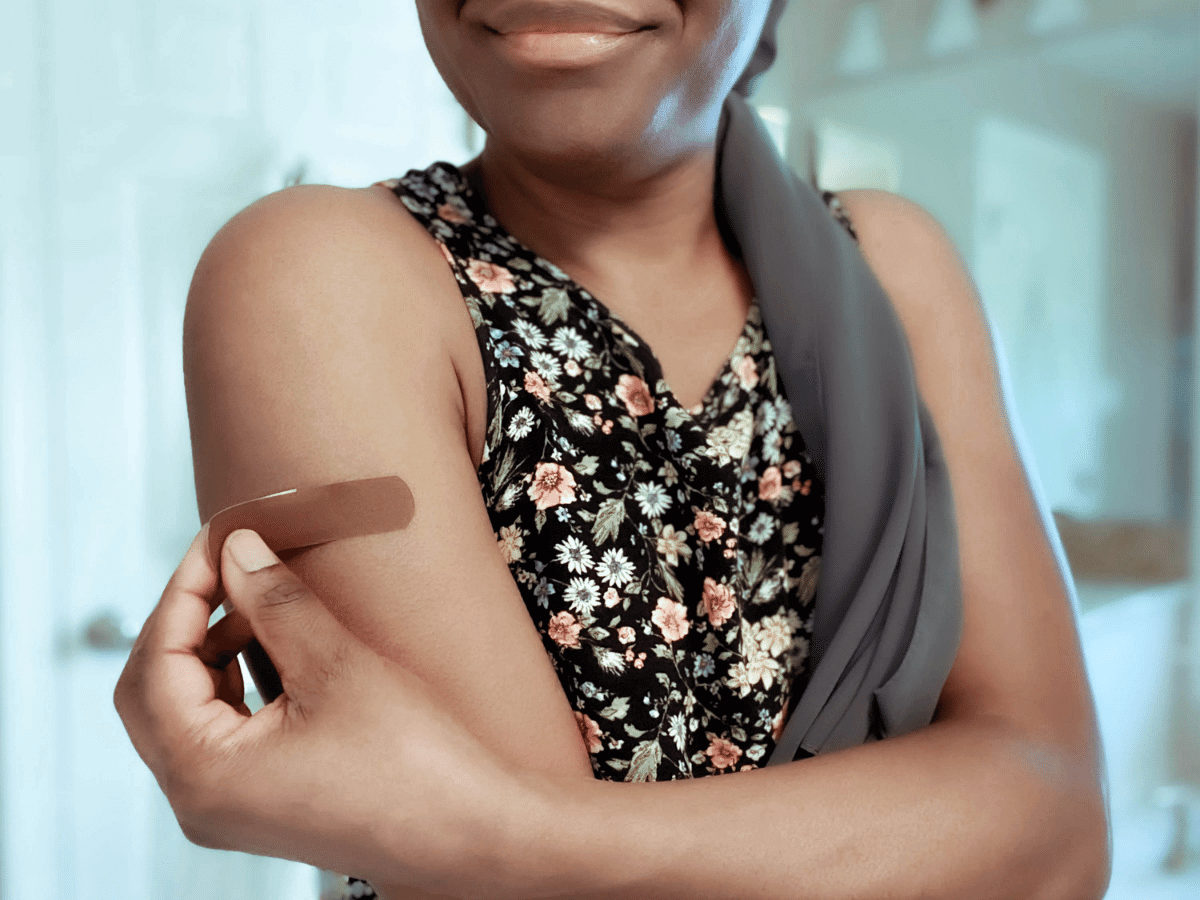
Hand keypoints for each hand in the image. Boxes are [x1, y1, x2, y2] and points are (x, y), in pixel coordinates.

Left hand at [113, 523, 519, 898]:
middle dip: (187, 620)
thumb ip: (275, 600)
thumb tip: (235, 546)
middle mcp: (198, 801)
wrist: (471, 835)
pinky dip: (233, 681)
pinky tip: (274, 646)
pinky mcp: (259, 804)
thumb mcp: (337, 665)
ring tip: (261, 602)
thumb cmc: (411, 759)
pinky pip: (217, 732)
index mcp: (202, 773)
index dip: (185, 590)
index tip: (221, 537)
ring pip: (182, 710)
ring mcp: (227, 809)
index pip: (157, 661)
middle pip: (151, 691)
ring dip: (210, 649)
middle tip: (231, 564)